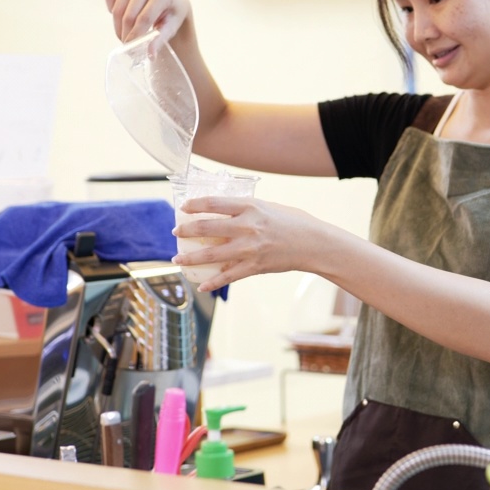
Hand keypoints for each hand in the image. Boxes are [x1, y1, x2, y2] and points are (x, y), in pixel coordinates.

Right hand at [104, 0, 192, 42]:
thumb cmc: (171, 14)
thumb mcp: (170, 27)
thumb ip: (159, 40)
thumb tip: (150, 54)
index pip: (144, 18)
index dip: (135, 35)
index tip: (131, 48)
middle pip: (129, 15)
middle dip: (125, 34)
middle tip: (127, 45)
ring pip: (117, 8)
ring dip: (118, 26)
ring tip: (125, 33)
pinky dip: (112, 9)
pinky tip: (122, 14)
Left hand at [171, 197, 340, 292]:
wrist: (314, 244)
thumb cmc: (293, 222)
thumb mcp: (268, 207)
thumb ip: (246, 209)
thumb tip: (224, 211)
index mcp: (250, 207)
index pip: (214, 203)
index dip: (194, 205)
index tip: (183, 208)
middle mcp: (247, 226)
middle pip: (207, 227)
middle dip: (186, 231)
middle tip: (176, 233)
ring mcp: (249, 248)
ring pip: (212, 254)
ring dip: (191, 258)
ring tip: (177, 261)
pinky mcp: (255, 266)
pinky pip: (228, 276)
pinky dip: (213, 282)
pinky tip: (202, 286)